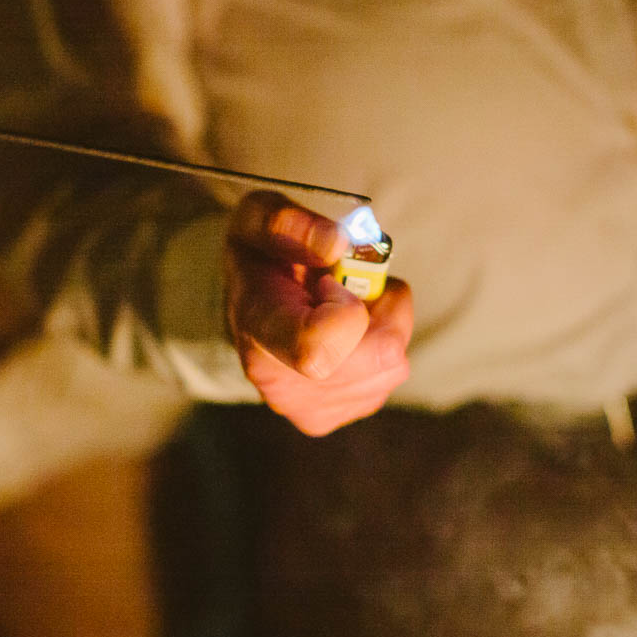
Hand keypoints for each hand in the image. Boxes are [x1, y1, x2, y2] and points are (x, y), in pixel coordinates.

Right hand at [225, 190, 412, 436]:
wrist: (244, 309)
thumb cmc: (258, 258)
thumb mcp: (258, 217)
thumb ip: (291, 223)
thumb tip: (338, 244)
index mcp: (259, 327)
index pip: (318, 350)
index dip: (349, 309)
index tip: (330, 279)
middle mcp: (278, 382)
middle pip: (381, 357)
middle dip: (381, 309)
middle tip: (345, 287)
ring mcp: (304, 409)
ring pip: (392, 366)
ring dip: (383, 326)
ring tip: (342, 307)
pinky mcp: (326, 419)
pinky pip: (388, 378)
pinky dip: (380, 348)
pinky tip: (346, 334)